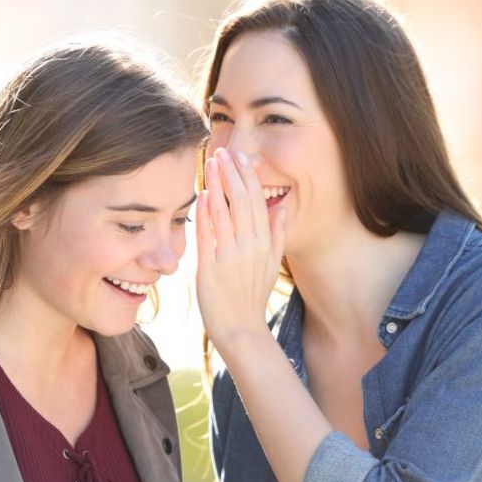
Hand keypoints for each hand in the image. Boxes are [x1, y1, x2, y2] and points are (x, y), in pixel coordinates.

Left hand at [195, 147, 285, 353]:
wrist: (241, 329)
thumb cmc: (252, 296)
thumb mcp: (272, 264)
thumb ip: (277, 234)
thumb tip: (281, 208)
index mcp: (265, 243)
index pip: (257, 201)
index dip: (248, 177)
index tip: (240, 158)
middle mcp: (250, 246)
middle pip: (242, 201)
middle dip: (232, 173)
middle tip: (222, 151)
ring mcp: (231, 256)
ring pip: (224, 212)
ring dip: (217, 185)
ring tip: (211, 164)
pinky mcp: (211, 268)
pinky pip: (208, 235)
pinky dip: (204, 213)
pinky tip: (201, 195)